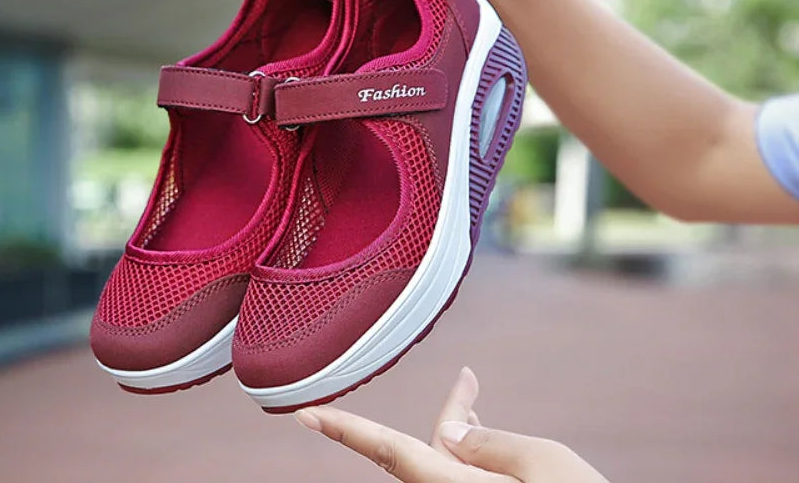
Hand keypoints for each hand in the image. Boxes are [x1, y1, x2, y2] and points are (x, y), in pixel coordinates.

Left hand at [293, 367, 608, 481]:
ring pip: (449, 465)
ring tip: (473, 393)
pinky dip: (473, 456)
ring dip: (463, 434)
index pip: (388, 449)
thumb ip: (492, 442)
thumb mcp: (546, 464)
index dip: (345, 429)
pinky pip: (461, 479)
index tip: (304, 414)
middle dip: (450, 415)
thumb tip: (450, 434)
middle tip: (471, 379)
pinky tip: (481, 436)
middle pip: (430, 450)